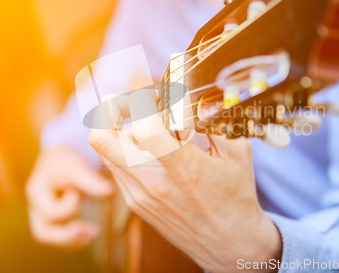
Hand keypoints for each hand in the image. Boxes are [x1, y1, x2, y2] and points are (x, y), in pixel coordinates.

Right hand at [26, 146, 113, 249]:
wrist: (58, 158)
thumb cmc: (65, 160)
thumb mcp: (76, 167)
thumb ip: (91, 181)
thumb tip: (110, 191)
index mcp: (36, 192)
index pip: (51, 212)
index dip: (69, 207)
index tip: (78, 192)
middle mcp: (34, 207)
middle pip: (43, 233)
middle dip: (67, 237)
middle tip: (92, 232)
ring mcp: (40, 215)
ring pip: (51, 238)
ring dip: (72, 240)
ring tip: (94, 233)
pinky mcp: (50, 219)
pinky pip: (58, 235)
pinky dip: (73, 238)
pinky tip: (91, 233)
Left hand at [89, 89, 281, 271]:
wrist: (229, 245)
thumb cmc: (236, 198)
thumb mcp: (236, 154)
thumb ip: (215, 122)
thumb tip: (199, 95)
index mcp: (184, 169)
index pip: (143, 130)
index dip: (141, 103)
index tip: (153, 93)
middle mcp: (154, 182)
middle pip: (102, 138)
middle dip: (110, 109)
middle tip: (129, 102)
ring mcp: (139, 195)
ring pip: (105, 150)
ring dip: (117, 128)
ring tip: (143, 123)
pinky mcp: (135, 204)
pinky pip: (115, 167)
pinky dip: (124, 149)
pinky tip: (148, 148)